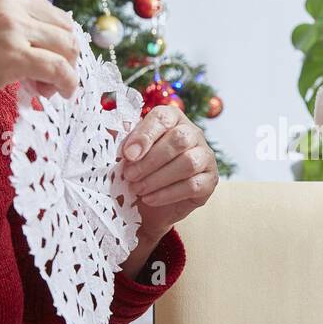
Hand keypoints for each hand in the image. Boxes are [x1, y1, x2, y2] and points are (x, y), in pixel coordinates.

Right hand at [0, 0, 80, 137]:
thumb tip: (48, 32)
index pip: (43, 5)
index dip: (48, 35)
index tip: (39, 56)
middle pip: (61, 24)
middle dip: (60, 52)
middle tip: (46, 77)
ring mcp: (8, 23)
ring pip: (66, 46)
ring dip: (64, 70)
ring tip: (46, 89)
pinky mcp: (13, 54)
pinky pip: (60, 69)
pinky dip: (67, 83)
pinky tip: (60, 94)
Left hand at [121, 104, 218, 238]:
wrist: (149, 206)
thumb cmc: (138, 171)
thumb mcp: (126, 153)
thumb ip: (121, 139)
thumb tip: (112, 130)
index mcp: (172, 119)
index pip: (163, 118)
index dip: (144, 135)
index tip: (126, 155)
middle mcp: (193, 134)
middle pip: (179, 139)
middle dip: (150, 160)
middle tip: (129, 175)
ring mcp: (206, 157)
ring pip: (188, 162)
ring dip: (158, 178)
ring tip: (137, 189)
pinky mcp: (210, 181)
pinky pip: (193, 185)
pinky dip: (167, 193)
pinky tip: (150, 198)